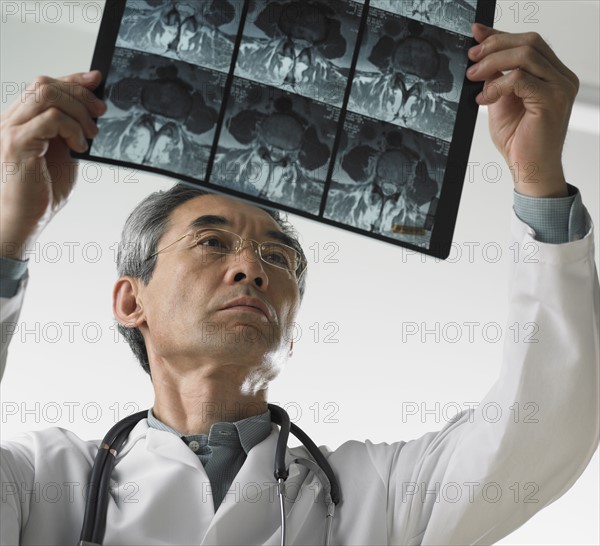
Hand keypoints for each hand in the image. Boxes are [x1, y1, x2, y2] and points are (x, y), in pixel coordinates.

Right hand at [0, 71, 105, 258]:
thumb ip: (71, 129)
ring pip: (46, 95)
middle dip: (80, 93)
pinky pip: (49, 119)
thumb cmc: (43, 190)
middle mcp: (11, 120)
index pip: (44, 85)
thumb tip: (92, 109)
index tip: (97, 79)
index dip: (72, 78)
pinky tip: (79, 146)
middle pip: (45, 84)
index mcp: (21, 119)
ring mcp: (10, 130)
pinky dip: (72, 128)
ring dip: (78, 111)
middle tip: (100, 112)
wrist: (25, 218)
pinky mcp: (17, 144)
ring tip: (90, 134)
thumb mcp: (64, 153)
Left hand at [467, 24, 578, 197]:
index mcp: (552, 74)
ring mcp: (560, 87)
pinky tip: (484, 99)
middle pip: (529, 42)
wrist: (529, 169)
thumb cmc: (519, 141)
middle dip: (495, 45)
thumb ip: (497, 79)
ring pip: (525, 55)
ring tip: (473, 76)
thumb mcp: (501, 102)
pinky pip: (521, 78)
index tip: (476, 33)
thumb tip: (482, 57)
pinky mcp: (552, 100)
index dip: (501, 35)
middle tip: (472, 57)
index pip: (529, 43)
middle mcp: (561, 77)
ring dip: (493, 62)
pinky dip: (498, 85)